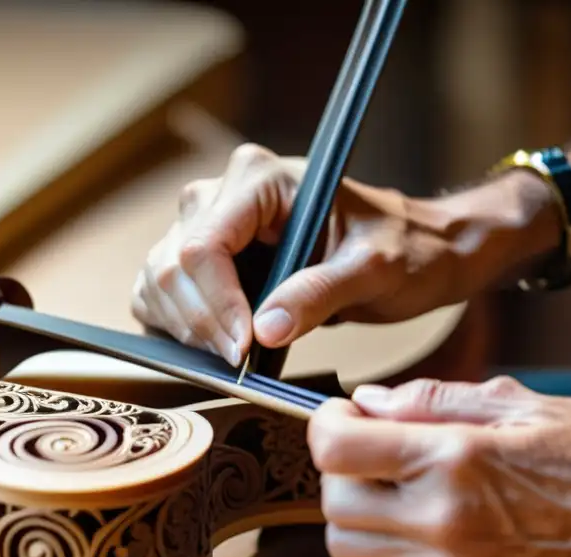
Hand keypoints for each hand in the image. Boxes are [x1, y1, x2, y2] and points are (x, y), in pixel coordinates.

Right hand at [131, 143, 552, 365]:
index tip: (244, 348)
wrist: (413, 252)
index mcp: (261, 180)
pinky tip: (218, 345)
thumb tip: (264, 331)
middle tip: (243, 361)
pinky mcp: (204, 260)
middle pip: (170, 267)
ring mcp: (207, 226)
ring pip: (157, 284)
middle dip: (202, 323)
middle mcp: (223, 195)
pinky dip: (180, 329)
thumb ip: (320, 294)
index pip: (203, 245)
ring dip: (187, 330)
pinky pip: (161, 297)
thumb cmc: (404, 249)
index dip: (216, 303)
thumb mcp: (375, 270)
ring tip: (237, 355)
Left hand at [307, 375, 570, 556]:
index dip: (325, 425)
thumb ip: (430, 401)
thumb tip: (366, 402)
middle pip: (332, 503)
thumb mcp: (518, 407)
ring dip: (361, 513)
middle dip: (342, 472)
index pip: (335, 450)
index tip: (340, 417)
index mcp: (454, 462)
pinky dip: (394, 547)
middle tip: (373, 453)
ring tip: (406, 491)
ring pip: (349, 546)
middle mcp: (442, 524)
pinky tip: (436, 526)